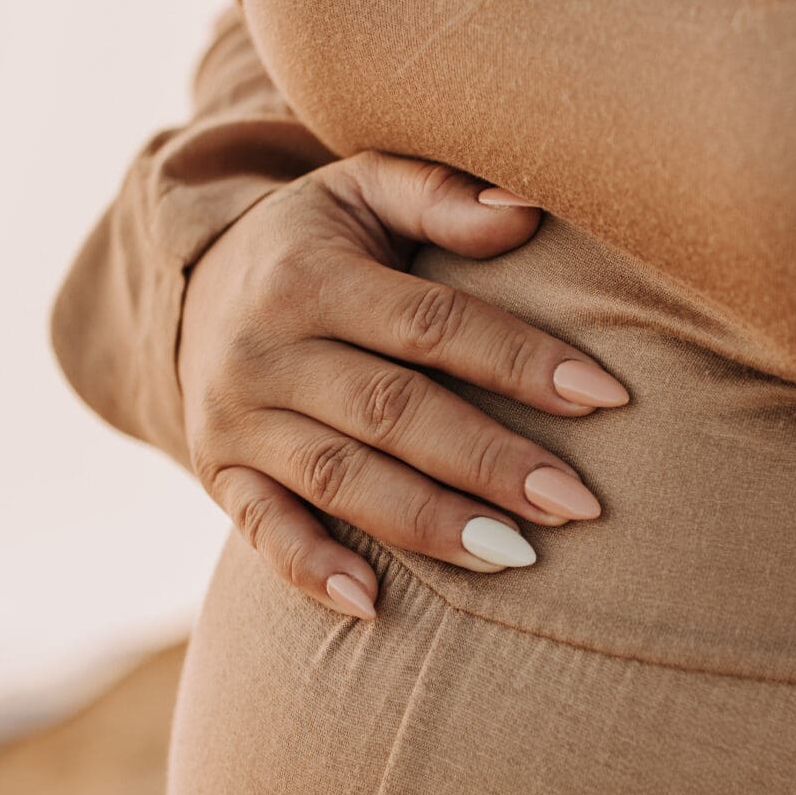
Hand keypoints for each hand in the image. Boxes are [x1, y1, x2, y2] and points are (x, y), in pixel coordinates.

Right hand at [176, 153, 629, 619]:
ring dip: (428, 522)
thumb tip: (528, 212)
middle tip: (576, 503)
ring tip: (515, 555)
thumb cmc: (319, 239)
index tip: (605, 398)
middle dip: (489, 461)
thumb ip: (441, 197)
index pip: (433, 325)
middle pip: (392, 411)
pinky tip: (374, 605)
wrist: (190, 284)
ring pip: (338, 478)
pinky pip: (260, 529)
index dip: (519, 361)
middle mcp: (267, 349)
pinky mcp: (218, 472)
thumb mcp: (364, 188)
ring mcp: (237, 417)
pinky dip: (311, 570)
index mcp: (311, 273)